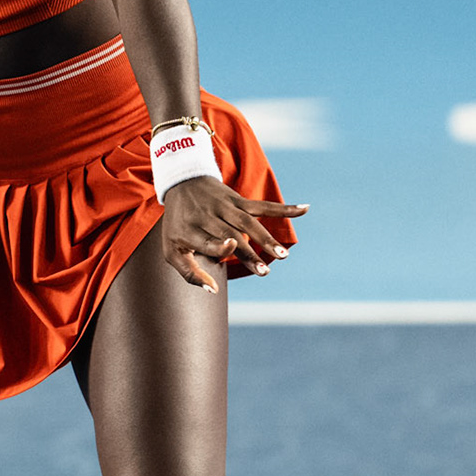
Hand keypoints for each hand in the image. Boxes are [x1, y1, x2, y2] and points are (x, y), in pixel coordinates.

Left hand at [159, 177, 306, 292]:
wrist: (180, 183)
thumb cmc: (177, 225)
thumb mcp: (172, 251)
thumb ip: (190, 274)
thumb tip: (213, 291)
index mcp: (190, 231)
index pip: (207, 240)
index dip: (219, 245)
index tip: (232, 247)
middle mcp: (208, 217)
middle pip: (232, 235)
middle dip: (249, 253)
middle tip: (264, 272)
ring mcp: (224, 207)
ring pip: (248, 223)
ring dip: (266, 238)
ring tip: (283, 254)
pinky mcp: (237, 200)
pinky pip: (262, 206)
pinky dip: (283, 208)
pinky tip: (304, 209)